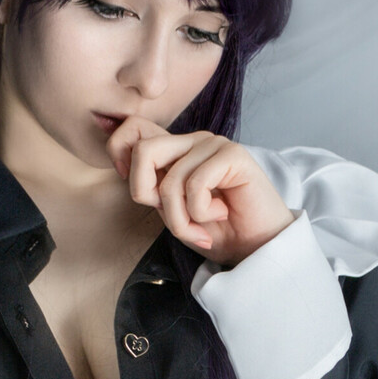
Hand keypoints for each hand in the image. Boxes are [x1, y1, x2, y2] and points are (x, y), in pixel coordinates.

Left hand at [104, 117, 295, 265]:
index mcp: (175, 151)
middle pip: (142, 150)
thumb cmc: (217, 232)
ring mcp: (213, 145)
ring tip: (201, 229)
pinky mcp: (233, 155)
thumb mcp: (173, 212)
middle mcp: (192, 142)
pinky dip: (201, 213)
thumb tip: (124, 167)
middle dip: (145, 194)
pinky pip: (195, 184)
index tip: (142, 194)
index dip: (121, 155)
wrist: (256, 249)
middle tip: (172, 218)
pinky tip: (221, 214)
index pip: (133, 128)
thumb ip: (152, 188)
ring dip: (180, 220)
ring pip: (169, 180)